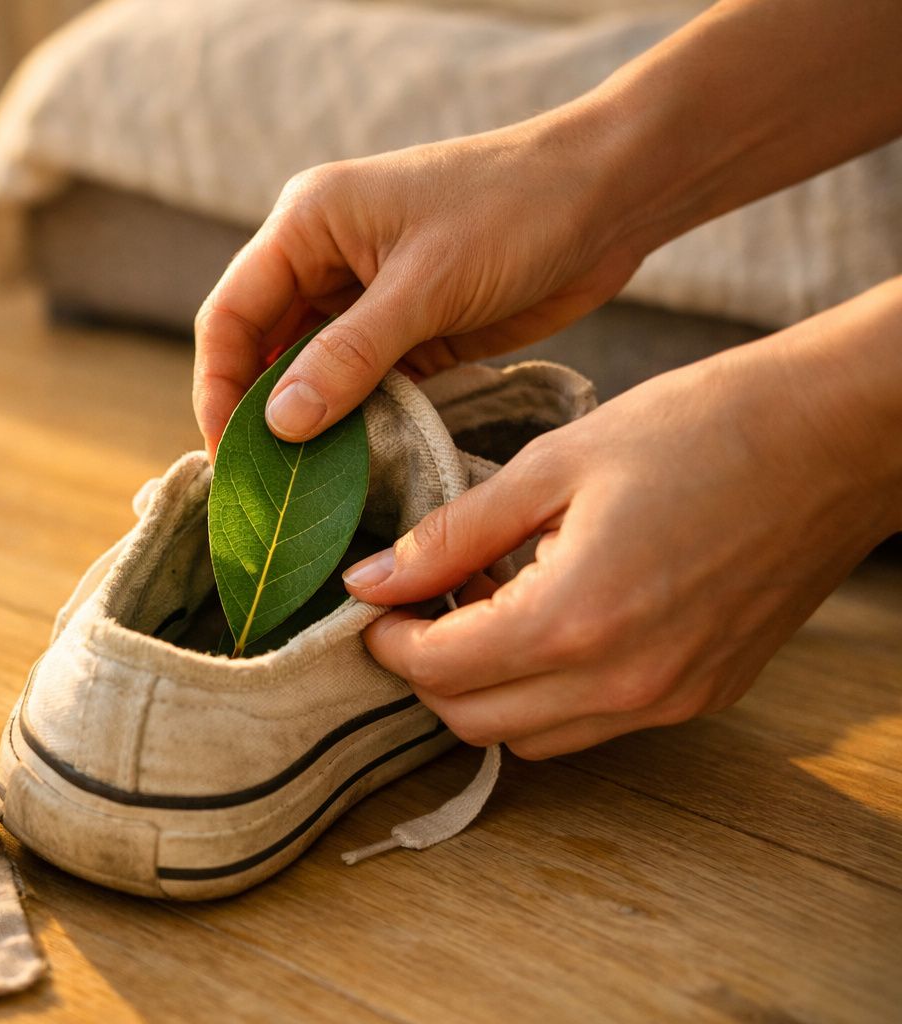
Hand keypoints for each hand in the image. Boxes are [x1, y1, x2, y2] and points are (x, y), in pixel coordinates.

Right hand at [191, 0, 901, 458]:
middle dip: (259, 415)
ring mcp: (367, 295)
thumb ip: (348, 357)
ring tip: (302, 493)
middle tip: (262, 491)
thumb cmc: (516, 211)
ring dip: (309, 426)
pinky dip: (356, 422)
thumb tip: (279, 425)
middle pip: (263, 348)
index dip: (219, 388)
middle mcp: (324, 257)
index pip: (232, 315)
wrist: (614, 194)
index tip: (228, 457)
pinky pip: (363, 384)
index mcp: (308, 224)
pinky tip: (353, 468)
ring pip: (311, 372)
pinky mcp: (411, 328)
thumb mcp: (425, 286)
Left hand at [340, 287, 901, 758]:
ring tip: (484, 605)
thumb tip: (370, 582)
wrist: (833, 437)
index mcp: (576, 620)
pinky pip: (592, 725)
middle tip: (417, 606)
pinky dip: (546, 692)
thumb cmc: (697, 429)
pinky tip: (548, 617)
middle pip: (473, 723)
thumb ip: (451, 534)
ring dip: (484, 689)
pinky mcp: (702, 696)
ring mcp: (670, 701)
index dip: (386, 641)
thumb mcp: (553, 464)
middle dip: (425, 672)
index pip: (438, 672)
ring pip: (531, 739)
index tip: (371, 603)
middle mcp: (624, 684)